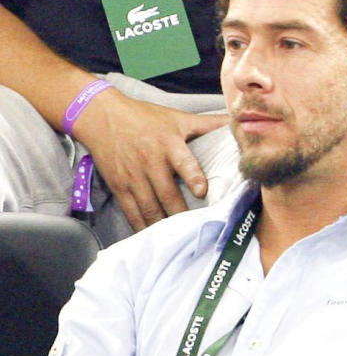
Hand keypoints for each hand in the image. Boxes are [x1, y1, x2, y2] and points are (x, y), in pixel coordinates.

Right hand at [69, 92, 228, 230]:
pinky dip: (143, 226)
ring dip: (164, 225)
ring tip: (180, 240)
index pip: (183, 162)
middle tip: (199, 230)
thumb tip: (237, 122)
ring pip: (150, 208)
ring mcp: (133, 177)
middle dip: (182, 214)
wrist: (100, 116)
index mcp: (168, 144)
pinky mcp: (119, 186)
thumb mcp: (177, 118)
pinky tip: (155, 238)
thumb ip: (208, 124)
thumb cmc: (145, 117)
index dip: (193, 178)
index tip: (202, 192)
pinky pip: (131, 212)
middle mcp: (150, 162)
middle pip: (167, 194)